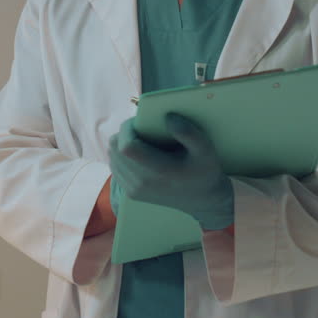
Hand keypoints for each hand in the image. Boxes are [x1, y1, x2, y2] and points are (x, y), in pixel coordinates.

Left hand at [108, 113, 233, 230]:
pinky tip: (139, 152)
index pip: (126, 146)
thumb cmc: (204, 171)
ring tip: (143, 139)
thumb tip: (168, 117)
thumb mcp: (205, 149)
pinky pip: (115, 166)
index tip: (141, 120)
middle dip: (125, 132)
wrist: (202, 200)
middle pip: (115, 148)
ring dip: (122, 143)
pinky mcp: (130, 193)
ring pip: (112, 156)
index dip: (128, 128)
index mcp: (159, 172)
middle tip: (144, 127)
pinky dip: (122, 155)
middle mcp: (141, 184)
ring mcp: (134, 190)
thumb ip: (189, 132)